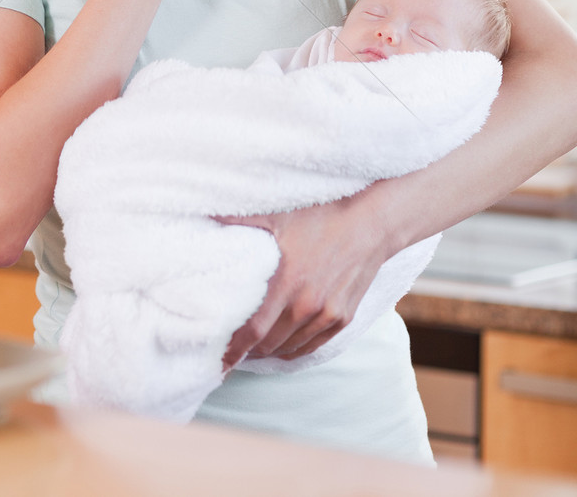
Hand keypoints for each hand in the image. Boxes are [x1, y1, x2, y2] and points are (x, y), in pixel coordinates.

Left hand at [219, 195, 389, 370]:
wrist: (369, 224)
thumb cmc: (320, 215)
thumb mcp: (277, 215)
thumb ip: (240, 219)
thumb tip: (206, 214)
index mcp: (286, 283)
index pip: (253, 331)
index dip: (233, 350)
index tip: (219, 361)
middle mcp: (307, 305)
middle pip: (268, 344)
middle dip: (248, 351)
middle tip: (231, 351)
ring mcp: (327, 315)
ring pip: (290, 348)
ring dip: (270, 351)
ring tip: (253, 349)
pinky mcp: (343, 318)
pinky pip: (312, 346)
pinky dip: (294, 350)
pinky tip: (282, 347)